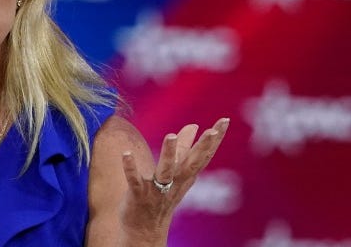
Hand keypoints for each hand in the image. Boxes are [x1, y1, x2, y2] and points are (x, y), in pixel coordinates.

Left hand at [118, 117, 229, 238]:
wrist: (145, 229)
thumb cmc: (161, 196)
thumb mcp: (176, 173)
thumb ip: (183, 149)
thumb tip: (193, 126)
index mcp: (185, 176)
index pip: (203, 156)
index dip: (215, 139)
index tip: (225, 120)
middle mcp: (175, 183)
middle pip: (191, 164)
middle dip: (203, 147)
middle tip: (212, 130)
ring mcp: (158, 190)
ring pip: (166, 172)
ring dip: (169, 155)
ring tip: (170, 135)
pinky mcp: (139, 196)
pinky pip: (135, 182)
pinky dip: (131, 169)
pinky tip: (126, 154)